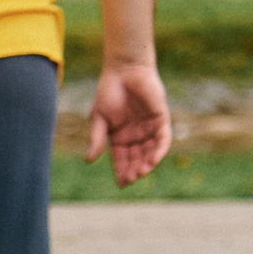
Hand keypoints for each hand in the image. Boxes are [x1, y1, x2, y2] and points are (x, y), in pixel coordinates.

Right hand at [86, 57, 173, 186]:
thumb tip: (89, 160)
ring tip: (141, 172)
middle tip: (131, 179)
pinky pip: (163, 139)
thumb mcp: (99, 118)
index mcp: (120, 137)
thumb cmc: (109, 91)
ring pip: (151, 151)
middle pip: (137, 158)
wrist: (124, 70)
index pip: (122, 159)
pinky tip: (153, 160)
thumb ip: (97, 138)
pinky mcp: (161, 119)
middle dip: (134, 170)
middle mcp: (136, 135)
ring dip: (147, 163)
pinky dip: (159, 150)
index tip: (121, 183)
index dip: (122, 171)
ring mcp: (149, 128)